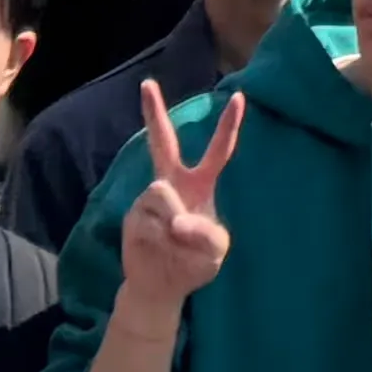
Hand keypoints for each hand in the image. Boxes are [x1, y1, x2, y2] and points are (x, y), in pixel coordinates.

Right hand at [114, 83, 243, 317]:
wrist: (160, 287)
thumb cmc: (193, 261)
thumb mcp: (215, 250)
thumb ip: (206, 234)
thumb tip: (176, 220)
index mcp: (199, 185)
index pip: (218, 152)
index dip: (228, 127)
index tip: (239, 97)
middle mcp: (172, 185)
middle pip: (162, 143)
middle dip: (154, 113)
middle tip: (147, 84)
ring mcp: (149, 200)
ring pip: (161, 194)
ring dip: (172, 222)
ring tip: (174, 243)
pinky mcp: (132, 218)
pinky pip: (148, 222)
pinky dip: (159, 240)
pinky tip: (160, 250)